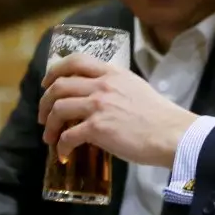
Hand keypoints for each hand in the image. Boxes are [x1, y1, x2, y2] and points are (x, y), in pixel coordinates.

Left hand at [38, 53, 197, 167]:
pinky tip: (64, 153)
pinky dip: (61, 146)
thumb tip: (101, 97)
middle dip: (44, 101)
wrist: (171, 133)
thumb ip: (116, 87)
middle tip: (43, 115)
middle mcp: (102, 85)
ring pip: (58, 109)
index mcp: (112, 73)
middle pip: (59, 85)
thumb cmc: (159, 115)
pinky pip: (68, 136)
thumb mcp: (136, 88)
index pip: (76, 60)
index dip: (55, 70)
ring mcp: (98, 105)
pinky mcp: (97, 128)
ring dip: (49, 125)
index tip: (47, 83)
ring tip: (49, 137)